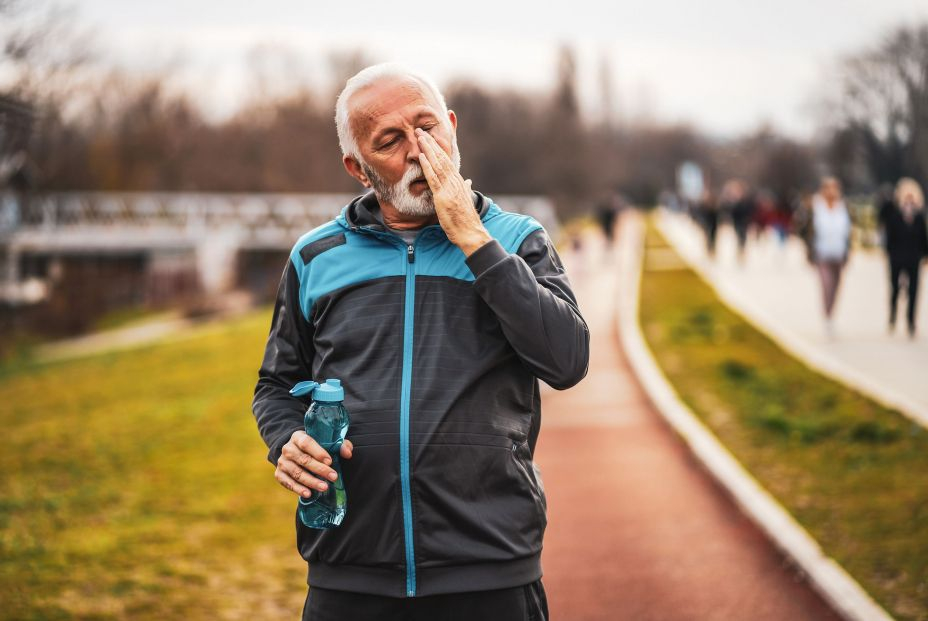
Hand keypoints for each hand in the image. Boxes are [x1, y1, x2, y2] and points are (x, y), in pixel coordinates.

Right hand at [275, 430, 352, 498]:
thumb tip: (348, 453)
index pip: (306, 443)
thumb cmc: (316, 447)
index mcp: (298, 437)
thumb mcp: (326, 442)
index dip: (318, 452)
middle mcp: (287, 448)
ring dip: (311, 481)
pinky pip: (288, 482)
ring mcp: (282, 462)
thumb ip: (339, 445)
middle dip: (319, 469)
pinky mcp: (279, 474)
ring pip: (296, 473)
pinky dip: (298, 489)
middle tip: (333, 477)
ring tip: (324, 487)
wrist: (295, 453)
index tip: (330, 461)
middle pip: (303, 460)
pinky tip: (309, 494)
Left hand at [416, 128, 490, 255]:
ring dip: (427, 149)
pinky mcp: (443, 196)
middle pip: (442, 158)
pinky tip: (421, 156)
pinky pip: (433, 178)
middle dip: (431, 143)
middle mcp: (455, 181)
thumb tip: (468, 182)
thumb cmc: (466, 221)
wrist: (470, 233)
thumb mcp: (466, 201)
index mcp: (459, 182)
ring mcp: (449, 188)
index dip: (439, 148)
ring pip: (437, 164)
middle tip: (420, 130)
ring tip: (419, 137)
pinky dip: (427, 166)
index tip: (431, 137)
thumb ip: (466, 190)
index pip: (448, 160)